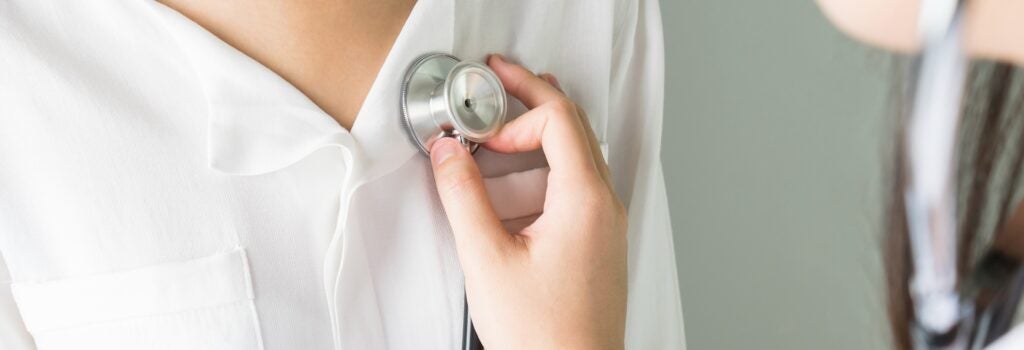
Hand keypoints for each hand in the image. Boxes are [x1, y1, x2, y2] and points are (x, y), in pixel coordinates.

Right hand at [429, 55, 627, 349]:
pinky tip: (512, 193)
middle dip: (532, 101)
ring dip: (537, 139)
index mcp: (585, 200)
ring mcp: (605, 228)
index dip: (518, 102)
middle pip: (574, 128)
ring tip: (496, 140)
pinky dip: (544, 173)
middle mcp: (604, 207)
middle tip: (498, 85)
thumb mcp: (487, 258)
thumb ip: (462, 196)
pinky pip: (576, 189)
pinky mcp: (597, 246)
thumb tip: (448, 151)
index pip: (558, 119)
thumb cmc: (544, 336)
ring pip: (577, 158)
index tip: (486, 103)